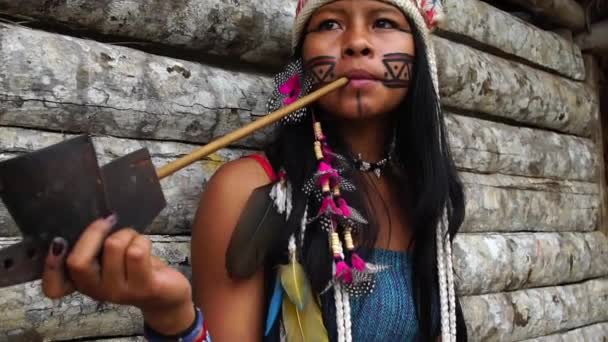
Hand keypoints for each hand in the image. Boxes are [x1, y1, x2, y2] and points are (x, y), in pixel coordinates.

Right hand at [42, 215, 194, 333]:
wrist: (167, 294)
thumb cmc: (136, 268)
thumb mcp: (110, 259)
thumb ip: (95, 247)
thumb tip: (90, 217)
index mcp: (84, 283)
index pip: (54, 287)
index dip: (51, 265)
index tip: (59, 241)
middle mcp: (97, 291)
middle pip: (79, 261)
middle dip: (94, 232)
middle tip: (108, 221)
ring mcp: (120, 291)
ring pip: (113, 247)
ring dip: (126, 233)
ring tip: (133, 238)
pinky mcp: (144, 287)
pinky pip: (137, 251)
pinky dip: (141, 240)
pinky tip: (145, 245)